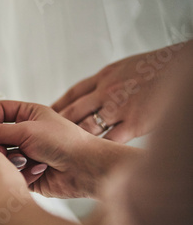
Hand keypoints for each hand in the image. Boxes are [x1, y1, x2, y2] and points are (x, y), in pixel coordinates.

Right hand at [0, 101, 132, 197]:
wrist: (86, 169)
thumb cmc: (66, 142)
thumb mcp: (28, 130)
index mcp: (28, 115)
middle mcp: (26, 133)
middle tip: (0, 149)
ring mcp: (26, 153)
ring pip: (1, 156)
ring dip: (11, 159)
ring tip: (25, 161)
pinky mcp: (26, 172)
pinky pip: (10, 172)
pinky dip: (19, 172)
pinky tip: (35, 171)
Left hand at [51, 44, 184, 142]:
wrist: (181, 68)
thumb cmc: (159, 67)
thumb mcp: (127, 67)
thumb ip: (109, 81)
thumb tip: (97, 91)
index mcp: (105, 76)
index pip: (73, 94)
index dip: (58, 106)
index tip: (47, 115)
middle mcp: (106, 91)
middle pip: (73, 111)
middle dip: (57, 125)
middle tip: (45, 137)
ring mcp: (118, 107)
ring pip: (86, 126)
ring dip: (74, 138)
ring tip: (62, 150)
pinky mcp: (134, 122)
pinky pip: (110, 139)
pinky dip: (99, 148)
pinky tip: (90, 156)